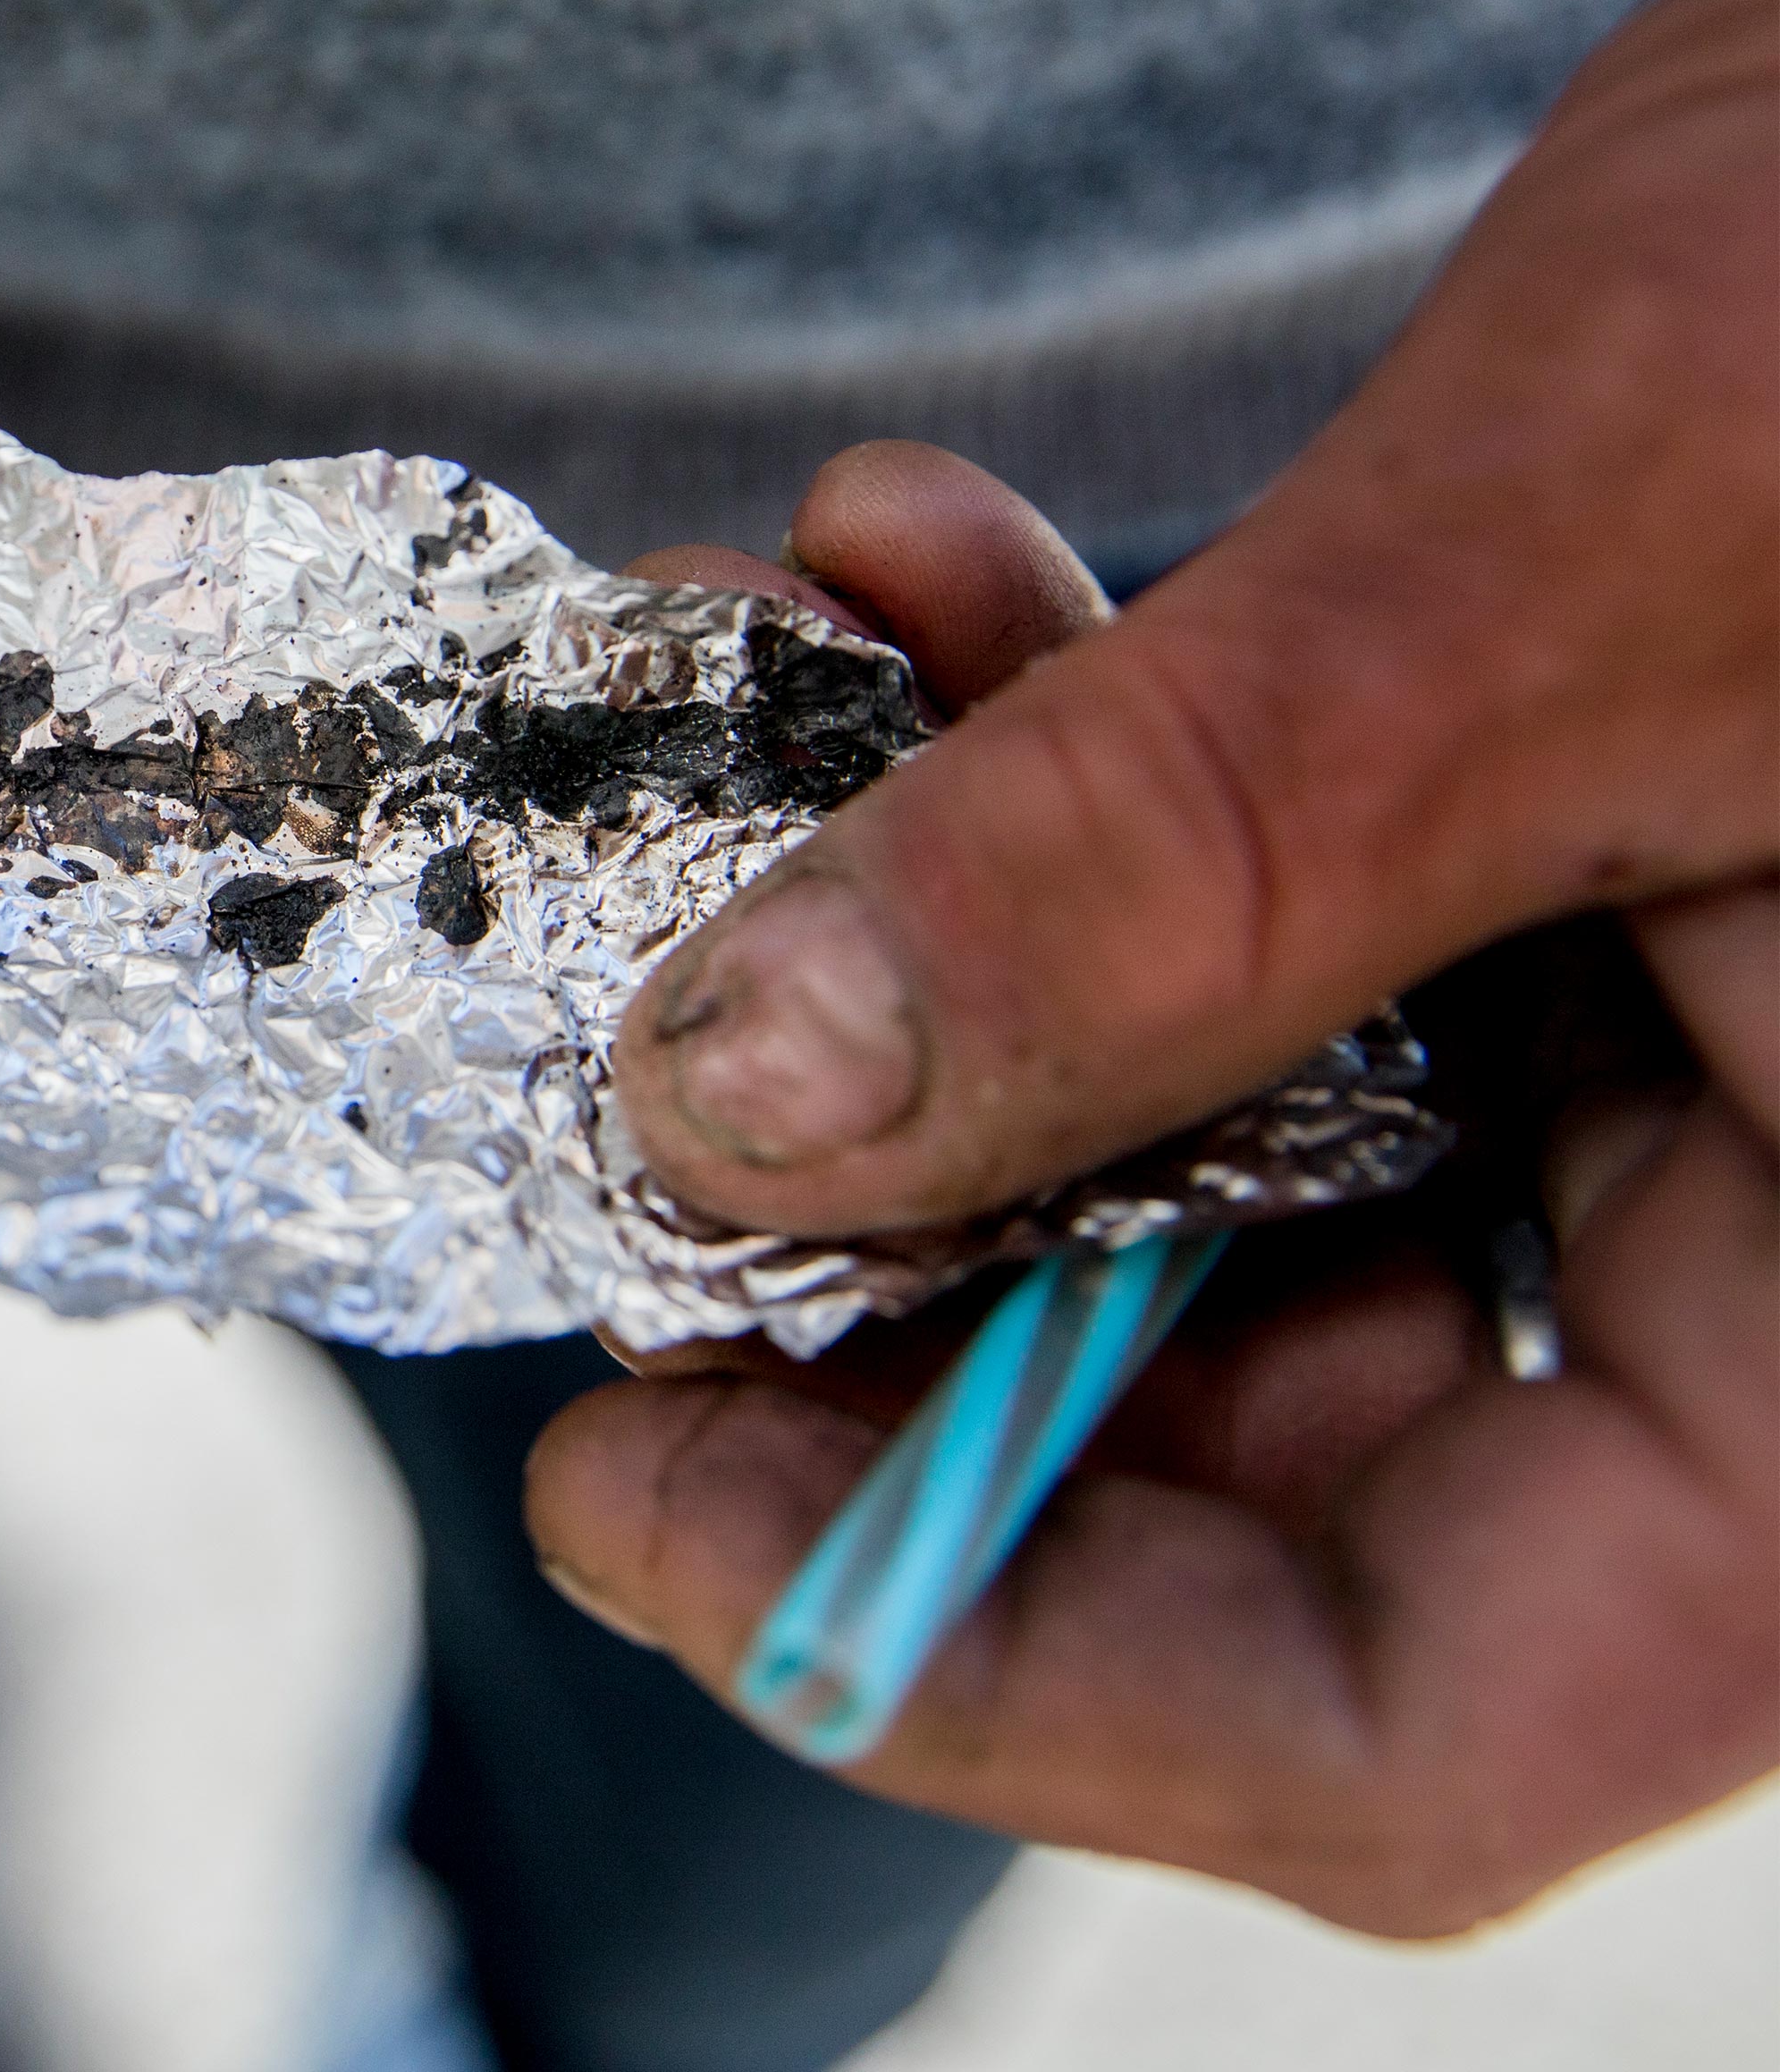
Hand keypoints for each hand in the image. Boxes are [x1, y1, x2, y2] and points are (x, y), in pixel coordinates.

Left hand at [530, 0, 1779, 1934]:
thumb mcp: (1610, 551)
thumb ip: (1177, 864)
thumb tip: (740, 1104)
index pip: (1392, 1731)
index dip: (959, 1651)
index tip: (626, 1489)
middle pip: (1229, 1461)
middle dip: (873, 1241)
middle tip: (609, 1074)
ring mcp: (1685, 1094)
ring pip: (1185, 1179)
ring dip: (916, 962)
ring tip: (761, 708)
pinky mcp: (1585, 906)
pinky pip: (1249, 948)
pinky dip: (1052, 789)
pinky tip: (917, 586)